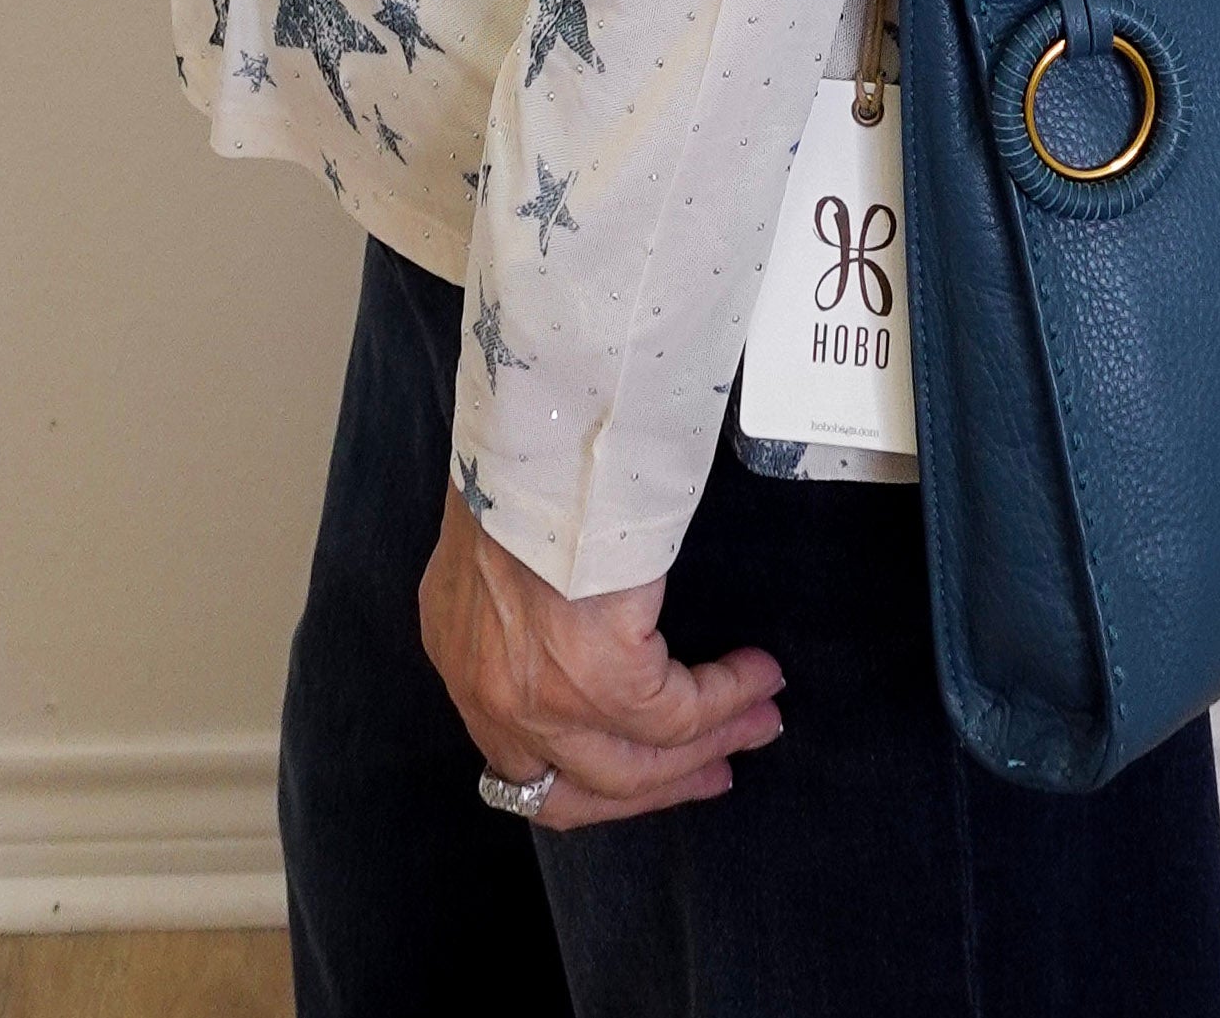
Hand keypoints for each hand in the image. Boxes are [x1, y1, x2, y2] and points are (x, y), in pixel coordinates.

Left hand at [418, 484, 784, 834]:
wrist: (539, 434)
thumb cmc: (523, 465)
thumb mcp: (497, 553)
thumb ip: (520, 614)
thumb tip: (573, 635)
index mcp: (461, 658)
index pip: (524, 767)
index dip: (596, 781)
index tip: (651, 769)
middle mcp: (491, 697)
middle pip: (586, 784)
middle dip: (665, 778)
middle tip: (719, 769)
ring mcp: (543, 699)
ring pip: (636, 765)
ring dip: (707, 746)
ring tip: (758, 722)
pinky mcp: (600, 681)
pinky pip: (680, 714)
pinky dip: (727, 697)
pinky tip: (758, 675)